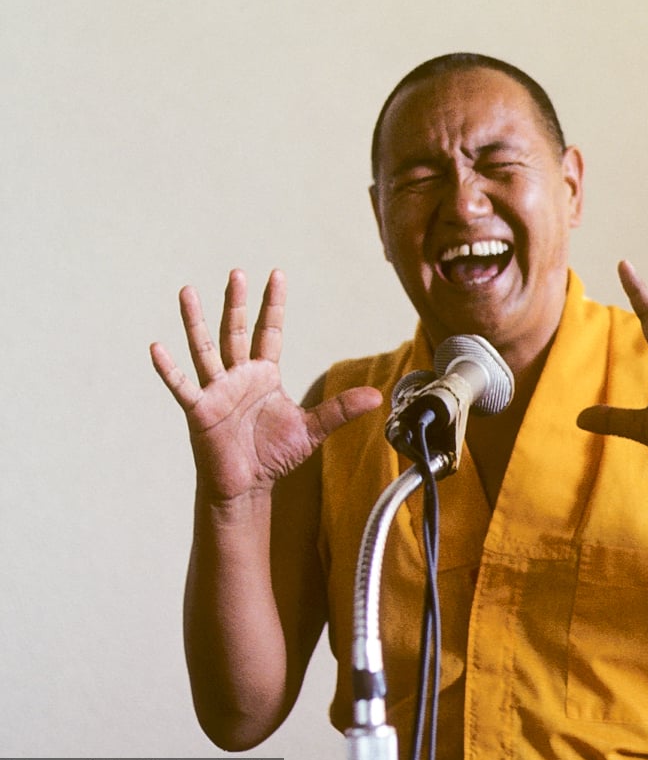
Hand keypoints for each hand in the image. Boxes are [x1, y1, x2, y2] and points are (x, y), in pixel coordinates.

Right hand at [150, 269, 381, 501]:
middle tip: (237, 273)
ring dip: (195, 321)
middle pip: (235, 331)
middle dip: (236, 303)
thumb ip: (340, 410)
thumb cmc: (274, 455)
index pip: (270, 331)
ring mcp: (216, 391)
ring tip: (187, 292)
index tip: (276, 275)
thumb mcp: (312, 429)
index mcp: (264, 375)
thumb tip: (377, 398)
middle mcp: (238, 376)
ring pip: (204, 349)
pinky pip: (181, 386)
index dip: (273, 305)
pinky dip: (169, 368)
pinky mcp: (200, 411)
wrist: (247, 486)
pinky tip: (157, 348)